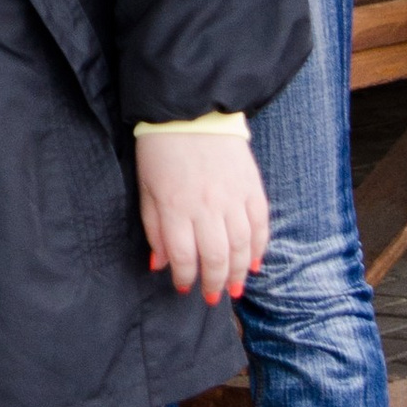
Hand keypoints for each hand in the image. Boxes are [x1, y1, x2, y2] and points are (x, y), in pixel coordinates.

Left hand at [134, 122, 267, 304]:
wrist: (190, 110)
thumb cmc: (160, 150)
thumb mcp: (146, 188)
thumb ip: (154, 228)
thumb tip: (160, 264)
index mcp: (176, 206)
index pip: (184, 256)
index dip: (184, 276)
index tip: (184, 286)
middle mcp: (207, 206)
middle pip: (216, 256)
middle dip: (214, 282)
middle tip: (212, 297)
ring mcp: (233, 196)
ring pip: (241, 246)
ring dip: (238, 272)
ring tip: (234, 288)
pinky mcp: (252, 186)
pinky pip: (261, 225)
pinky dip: (259, 247)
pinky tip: (253, 263)